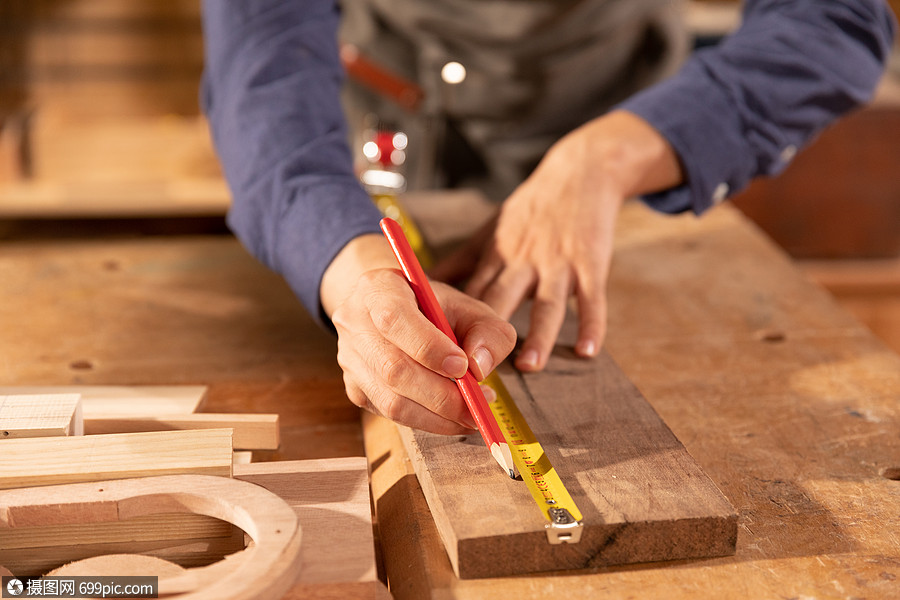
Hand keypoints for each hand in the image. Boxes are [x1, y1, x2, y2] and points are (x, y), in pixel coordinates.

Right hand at [321, 234, 516, 433]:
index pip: (394, 319)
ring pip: (390, 400)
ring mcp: (349, 358)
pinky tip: (450, 416)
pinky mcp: (354, 387)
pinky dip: (425, 421)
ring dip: (436, 416)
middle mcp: (354, 323)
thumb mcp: (470, 307)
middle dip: (441, 394)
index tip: (463, 366)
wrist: (394, 309)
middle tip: (478, 404)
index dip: (429, 348)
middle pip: (393, 368)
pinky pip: (388, 414)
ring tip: (470, 414)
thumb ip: (488, 332)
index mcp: (378, 288)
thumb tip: (480, 367)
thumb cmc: (434, 307)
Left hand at [461, 111, 682, 371]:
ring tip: (529, 366)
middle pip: (501, 300)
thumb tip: (421, 285)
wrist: (579, 173)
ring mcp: (558, 262)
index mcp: (496, 256)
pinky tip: (588, 351)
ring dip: (538, 336)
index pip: (471, 295)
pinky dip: (592, 325)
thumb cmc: (530, 209)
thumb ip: (460, 262)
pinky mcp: (590, 262)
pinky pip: (592, 298)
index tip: (445, 356)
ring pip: (546, 304)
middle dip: (487, 333)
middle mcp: (523, 261)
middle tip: (475, 368)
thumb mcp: (489, 230)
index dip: (456, 325)